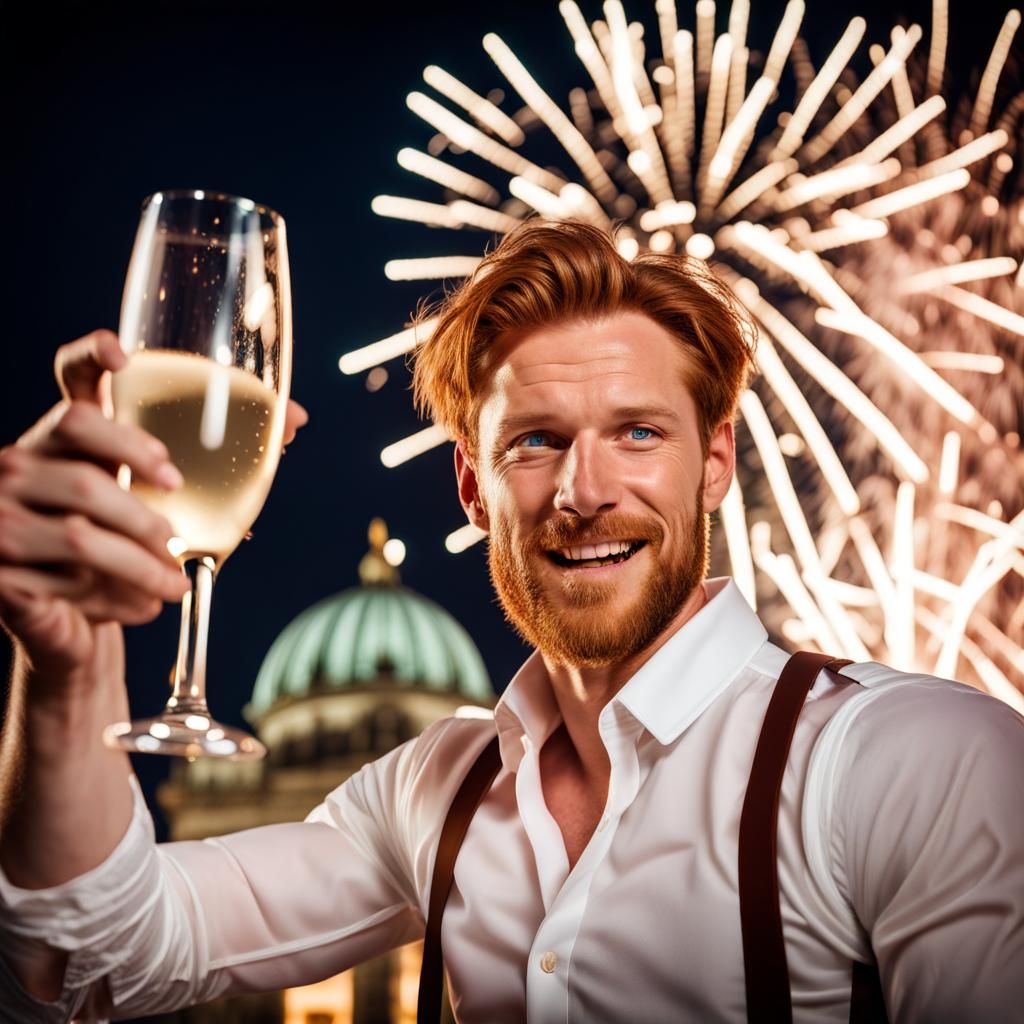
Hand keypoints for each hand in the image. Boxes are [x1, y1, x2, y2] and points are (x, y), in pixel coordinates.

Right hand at [0, 330, 305, 681]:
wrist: (71, 620)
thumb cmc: (126, 545)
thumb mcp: (164, 502)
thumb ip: (218, 458)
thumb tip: (295, 419)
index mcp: (69, 432)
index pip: (74, 374)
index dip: (91, 354)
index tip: (124, 355)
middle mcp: (26, 457)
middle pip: (80, 430)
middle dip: (138, 464)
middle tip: (175, 507)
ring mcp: (2, 510)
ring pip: (82, 526)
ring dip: (141, 561)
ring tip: (173, 582)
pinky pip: (67, 578)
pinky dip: (114, 596)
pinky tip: (138, 605)